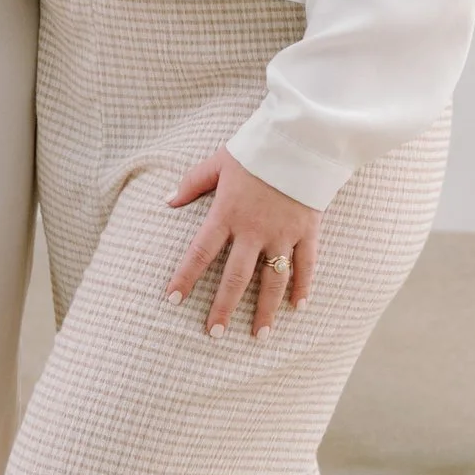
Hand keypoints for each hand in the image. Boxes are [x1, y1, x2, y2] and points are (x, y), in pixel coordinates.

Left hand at [160, 152, 320, 337]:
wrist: (302, 138)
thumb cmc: (257, 148)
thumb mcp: (219, 161)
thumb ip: (192, 182)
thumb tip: (167, 201)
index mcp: (227, 213)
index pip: (200, 252)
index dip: (185, 277)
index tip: (172, 300)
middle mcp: (254, 230)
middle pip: (236, 277)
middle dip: (223, 308)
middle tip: (215, 334)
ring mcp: (283, 233)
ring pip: (272, 280)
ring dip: (265, 310)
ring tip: (259, 335)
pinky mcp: (307, 231)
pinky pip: (305, 265)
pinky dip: (302, 287)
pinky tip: (297, 308)